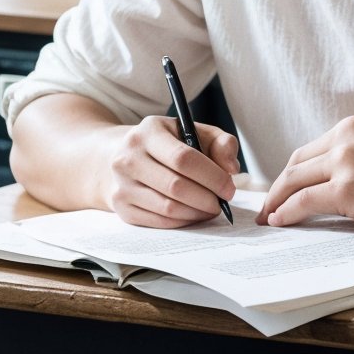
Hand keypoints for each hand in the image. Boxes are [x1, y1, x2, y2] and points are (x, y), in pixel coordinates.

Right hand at [103, 116, 239, 226]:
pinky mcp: (122, 207)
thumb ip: (221, 144)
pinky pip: (159, 221)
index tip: (229, 188)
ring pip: (168, 208)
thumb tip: (231, 169)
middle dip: (207, 198)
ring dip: (197, 213)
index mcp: (149, 132)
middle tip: (223, 202)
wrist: (122, 155)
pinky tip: (194, 214)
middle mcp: (128, 157)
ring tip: (211, 208)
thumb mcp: (196, 132)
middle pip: (175, 186)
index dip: (212, 177)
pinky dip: (183, 221)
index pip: (183, 158)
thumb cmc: (169, 143)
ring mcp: (121, 184)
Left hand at [257, 116, 353, 231]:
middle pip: (296, 164)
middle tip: (268, 206)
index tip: (285, 188)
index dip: (294, 172)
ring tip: (268, 218)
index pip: (311, 150)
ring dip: (275, 202)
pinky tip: (279, 222)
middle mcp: (344, 137)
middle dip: (278, 187)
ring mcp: (344, 162)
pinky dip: (286, 213)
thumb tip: (348, 177)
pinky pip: (303, 202)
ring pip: (293, 182)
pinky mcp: (346, 188)